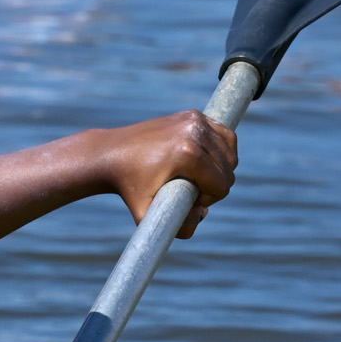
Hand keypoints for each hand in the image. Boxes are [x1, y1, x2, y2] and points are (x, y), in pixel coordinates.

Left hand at [100, 112, 237, 237]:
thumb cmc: (129, 187)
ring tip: (198, 176)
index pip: (222, 184)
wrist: (111, 154)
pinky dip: (220, 150)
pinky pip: (224, 135)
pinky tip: (204, 161)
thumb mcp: (147, 214)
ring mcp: (195, 119)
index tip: (189, 199)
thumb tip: (203, 214)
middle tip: (191, 189)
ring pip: (230, 152)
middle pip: (228, 168)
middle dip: (215, 184)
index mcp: (188, 153)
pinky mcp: (193, 114)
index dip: (209, 199)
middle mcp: (195, 132)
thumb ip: (179, 227)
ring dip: (219, 168)